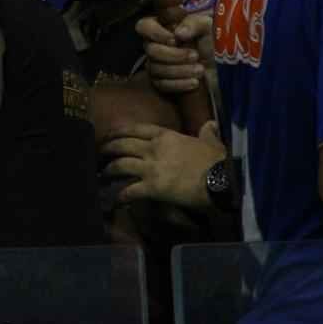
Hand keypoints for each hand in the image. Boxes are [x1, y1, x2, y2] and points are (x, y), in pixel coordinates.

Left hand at [101, 121, 225, 208]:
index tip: (111, 134)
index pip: (136, 129)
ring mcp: (151, 167)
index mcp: (166, 136)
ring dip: (109, 170)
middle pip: (122, 144)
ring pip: (120, 165)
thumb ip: (208, 132)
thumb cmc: (219, 161)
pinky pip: (130, 190)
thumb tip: (211, 124)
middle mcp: (153, 148)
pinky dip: (120, 195)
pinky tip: (114, 200)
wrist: (222, 179)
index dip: (120, 131)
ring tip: (102, 174)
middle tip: (100, 152)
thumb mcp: (212, 142)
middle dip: (108, 148)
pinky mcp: (152, 187)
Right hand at [136, 12, 212, 94]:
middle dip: (174, 55)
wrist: (220, 67)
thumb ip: (193, 24)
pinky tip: (195, 82)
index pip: (144, 26)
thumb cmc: (211, 42)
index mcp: (161, 28)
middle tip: (196, 56)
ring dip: (180, 70)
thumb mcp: (207, 27)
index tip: (174, 39)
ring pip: (156, 69)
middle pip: (151, 50)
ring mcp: (155, 64)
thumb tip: (179, 34)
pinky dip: (180, 84)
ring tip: (200, 70)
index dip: (155, 33)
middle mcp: (153, 45)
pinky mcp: (160, 82)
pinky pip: (162, 84)